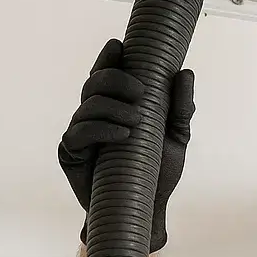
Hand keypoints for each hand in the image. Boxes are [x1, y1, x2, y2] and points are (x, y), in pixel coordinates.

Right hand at [58, 38, 194, 251]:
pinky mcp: (70, 155)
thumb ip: (181, 107)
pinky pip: (78, 135)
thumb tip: (185, 72)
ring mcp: (80, 134)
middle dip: (115, 79)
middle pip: (93, 83)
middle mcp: (93, 115)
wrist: (147, 211)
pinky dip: (101, 131)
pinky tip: (122, 135)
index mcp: (114, 106)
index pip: (106, 73)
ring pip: (86, 106)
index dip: (108, 56)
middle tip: (141, 91)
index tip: (120, 45)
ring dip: (112, 107)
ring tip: (137, 120)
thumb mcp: (176, 136)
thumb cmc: (157, 173)